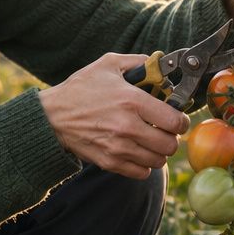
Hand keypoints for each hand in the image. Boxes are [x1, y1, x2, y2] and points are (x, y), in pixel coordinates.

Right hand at [39, 53, 190, 179]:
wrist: (51, 116)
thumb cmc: (80, 89)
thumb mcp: (108, 64)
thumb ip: (138, 62)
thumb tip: (160, 65)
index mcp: (132, 101)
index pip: (176, 121)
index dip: (181, 121)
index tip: (177, 118)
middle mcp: (128, 127)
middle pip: (170, 145)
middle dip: (171, 137)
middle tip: (163, 130)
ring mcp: (119, 148)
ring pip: (158, 160)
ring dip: (158, 151)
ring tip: (149, 141)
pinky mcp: (110, 162)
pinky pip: (141, 172)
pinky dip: (144, 164)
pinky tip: (136, 151)